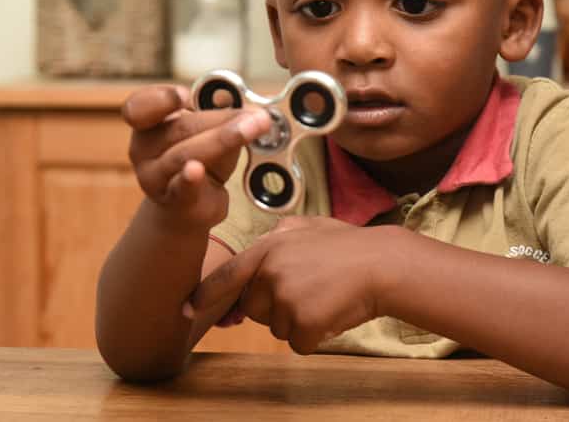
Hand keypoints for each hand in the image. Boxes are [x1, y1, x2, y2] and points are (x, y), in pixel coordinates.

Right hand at [122, 84, 270, 231]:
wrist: (189, 205)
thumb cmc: (200, 158)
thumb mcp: (209, 132)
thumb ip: (223, 116)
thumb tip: (251, 109)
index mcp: (148, 123)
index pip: (140, 106)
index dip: (161, 98)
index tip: (185, 95)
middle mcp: (143, 150)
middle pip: (181, 128)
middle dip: (223, 118)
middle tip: (258, 116)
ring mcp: (154, 178)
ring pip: (184, 155)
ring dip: (222, 139)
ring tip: (251, 128)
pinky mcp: (173, 202)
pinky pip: (180, 189)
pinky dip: (188, 179)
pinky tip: (195, 170)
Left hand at [188, 217, 399, 353]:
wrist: (382, 264)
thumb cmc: (350, 245)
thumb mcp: (311, 225)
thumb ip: (281, 232)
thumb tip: (265, 239)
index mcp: (268, 248)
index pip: (227, 276)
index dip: (205, 295)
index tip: (186, 310)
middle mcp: (270, 272)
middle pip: (254, 309)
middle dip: (276, 307)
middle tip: (310, 290)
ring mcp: (285, 297)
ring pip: (277, 328)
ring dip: (298, 322)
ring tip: (326, 297)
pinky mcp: (302, 322)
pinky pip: (298, 343)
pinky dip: (315, 336)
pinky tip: (333, 313)